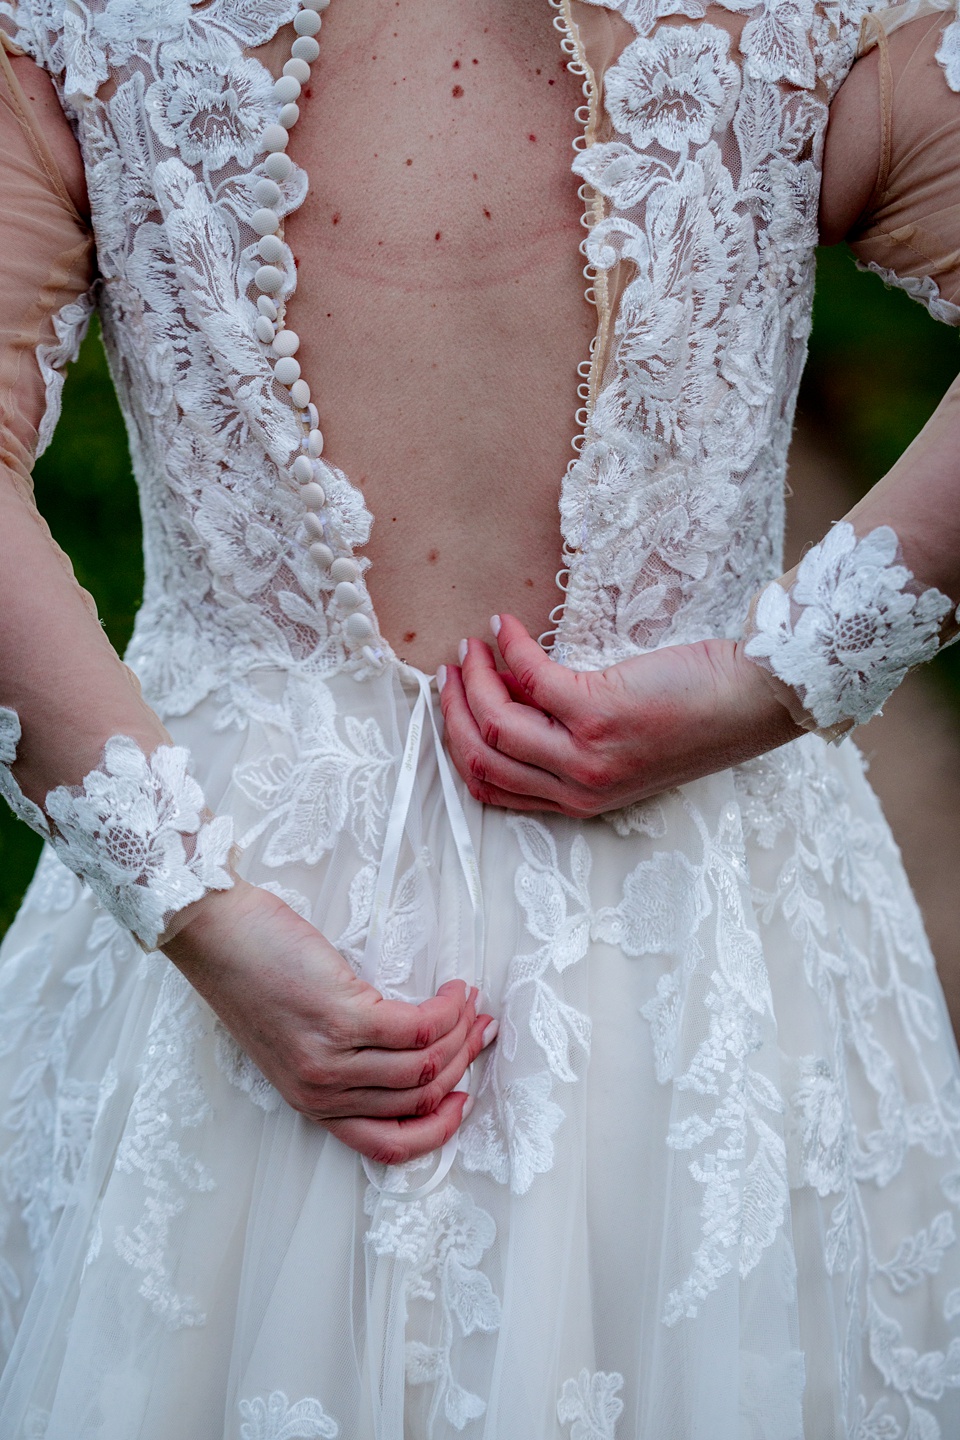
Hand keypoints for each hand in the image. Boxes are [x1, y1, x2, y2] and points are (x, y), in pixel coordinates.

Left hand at [162, 879, 494, 1163]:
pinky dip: (447, 1009)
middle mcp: (322, 1092)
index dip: (438, 1127)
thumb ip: (345, 1058)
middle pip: (419, 1097)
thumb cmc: (254, 975)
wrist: (216, 937)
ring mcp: (331, 1058)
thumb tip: (417, 1049)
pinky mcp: (340, 1017)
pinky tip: (454, 990)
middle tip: (480, 1029)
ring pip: (425, 1064)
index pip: (388, 1144)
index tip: (463, 1097)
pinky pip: (417, 1027)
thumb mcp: (296, 1037)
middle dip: (463, 1063)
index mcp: (313, 1104)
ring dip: (461, 1032)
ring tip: (469, 1003)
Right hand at [438, 614, 802, 818]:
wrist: (750, 703)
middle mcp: (580, 787)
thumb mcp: (622, 745)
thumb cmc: (695, 717)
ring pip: (497, 722)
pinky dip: (510, 647)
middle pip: (484, 757)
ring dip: (474, 678)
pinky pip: (532, 677)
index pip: (492, 788)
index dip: (461, 743)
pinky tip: (507, 626)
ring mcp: (588, 754)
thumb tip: (510, 689)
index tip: (454, 704)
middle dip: (454, 711)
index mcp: (581, 800)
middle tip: (452, 668)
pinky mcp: (601, 713)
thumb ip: (568, 734)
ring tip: (474, 645)